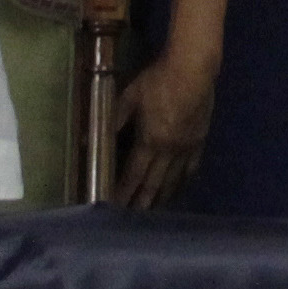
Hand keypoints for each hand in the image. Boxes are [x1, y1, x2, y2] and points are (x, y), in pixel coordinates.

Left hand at [111, 53, 216, 207]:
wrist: (193, 69)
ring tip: (153, 212)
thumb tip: (88, 137)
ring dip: (162, 198)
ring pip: (173, 180)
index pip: (133, 175)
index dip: (123, 192)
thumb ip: (112, 119)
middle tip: (132, 219)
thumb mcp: (130, 96)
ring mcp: (186, 148)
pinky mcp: (199, 141)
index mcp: (150, 141)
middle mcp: (169, 151)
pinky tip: (178, 189)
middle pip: (154, 184)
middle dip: (142, 202)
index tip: (115, 207)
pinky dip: (182, 183)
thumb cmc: (158, 80)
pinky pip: (190, 168)